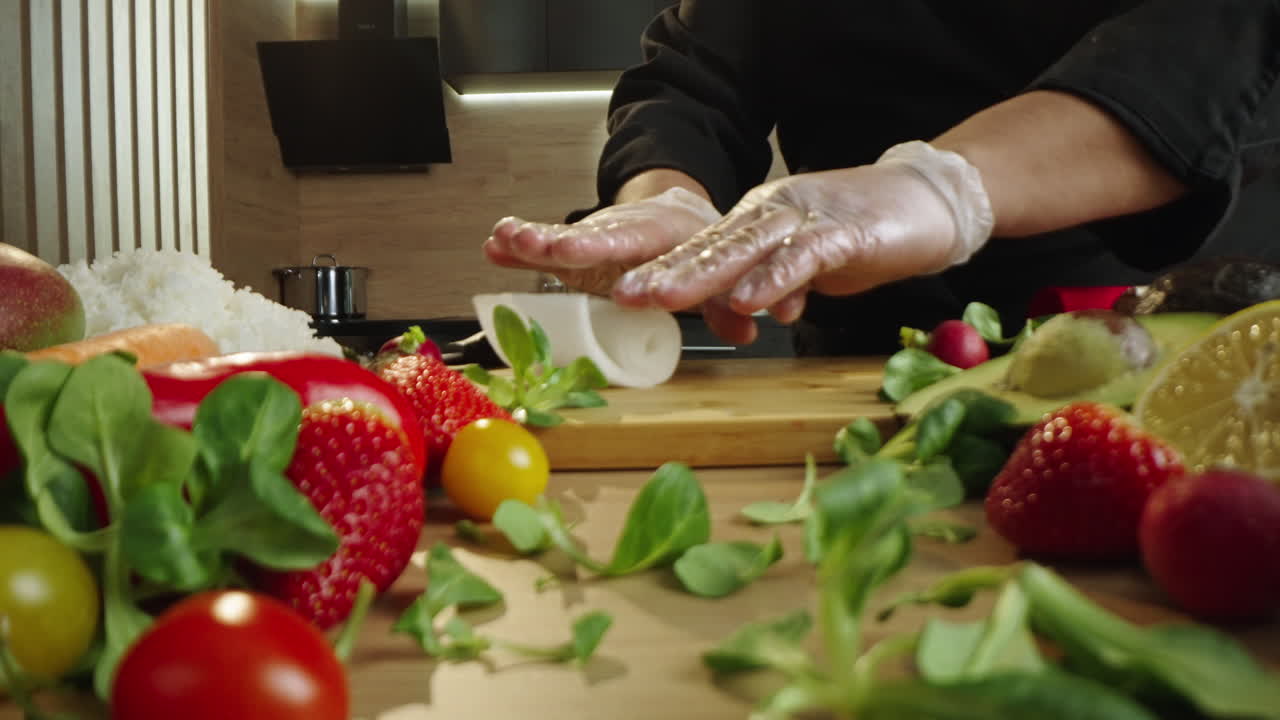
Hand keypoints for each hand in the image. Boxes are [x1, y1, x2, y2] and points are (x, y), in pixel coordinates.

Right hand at [483, 186, 721, 296]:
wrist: (674, 211)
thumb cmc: (693, 246)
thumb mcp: (717, 270)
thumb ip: (727, 304)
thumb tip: (746, 329)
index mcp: (666, 235)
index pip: (657, 253)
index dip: (643, 276)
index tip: (624, 292)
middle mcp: (627, 231)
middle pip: (602, 240)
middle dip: (576, 246)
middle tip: (553, 251)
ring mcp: (596, 237)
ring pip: (566, 238)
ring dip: (537, 240)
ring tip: (509, 239)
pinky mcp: (573, 247)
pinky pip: (545, 245)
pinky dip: (520, 244)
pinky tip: (495, 245)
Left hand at [612, 142, 994, 332]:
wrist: (931, 198)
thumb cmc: (866, 231)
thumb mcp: (810, 267)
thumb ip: (777, 284)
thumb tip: (750, 310)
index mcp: (761, 220)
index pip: (705, 248)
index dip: (664, 270)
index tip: (625, 294)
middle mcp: (775, 212)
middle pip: (713, 245)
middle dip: (666, 272)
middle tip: (625, 294)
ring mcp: (809, 219)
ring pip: (747, 247)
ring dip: (704, 274)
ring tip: (665, 297)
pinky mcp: (846, 234)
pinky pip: (804, 257)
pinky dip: (776, 278)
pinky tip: (750, 300)